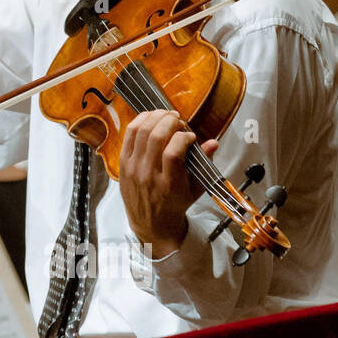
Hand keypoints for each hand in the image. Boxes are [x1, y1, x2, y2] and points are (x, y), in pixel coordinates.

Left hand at [118, 110, 217, 254]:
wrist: (150, 221)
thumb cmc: (175, 204)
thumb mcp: (195, 189)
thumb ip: (204, 164)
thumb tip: (213, 142)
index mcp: (169, 184)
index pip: (173, 153)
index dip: (184, 137)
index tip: (191, 135)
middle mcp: (148, 175)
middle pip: (156, 137)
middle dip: (170, 121)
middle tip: (179, 120)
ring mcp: (133, 168)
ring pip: (141, 132)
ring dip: (155, 117)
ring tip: (166, 115)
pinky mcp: (123, 162)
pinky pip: (129, 135)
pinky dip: (140, 121)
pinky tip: (151, 118)